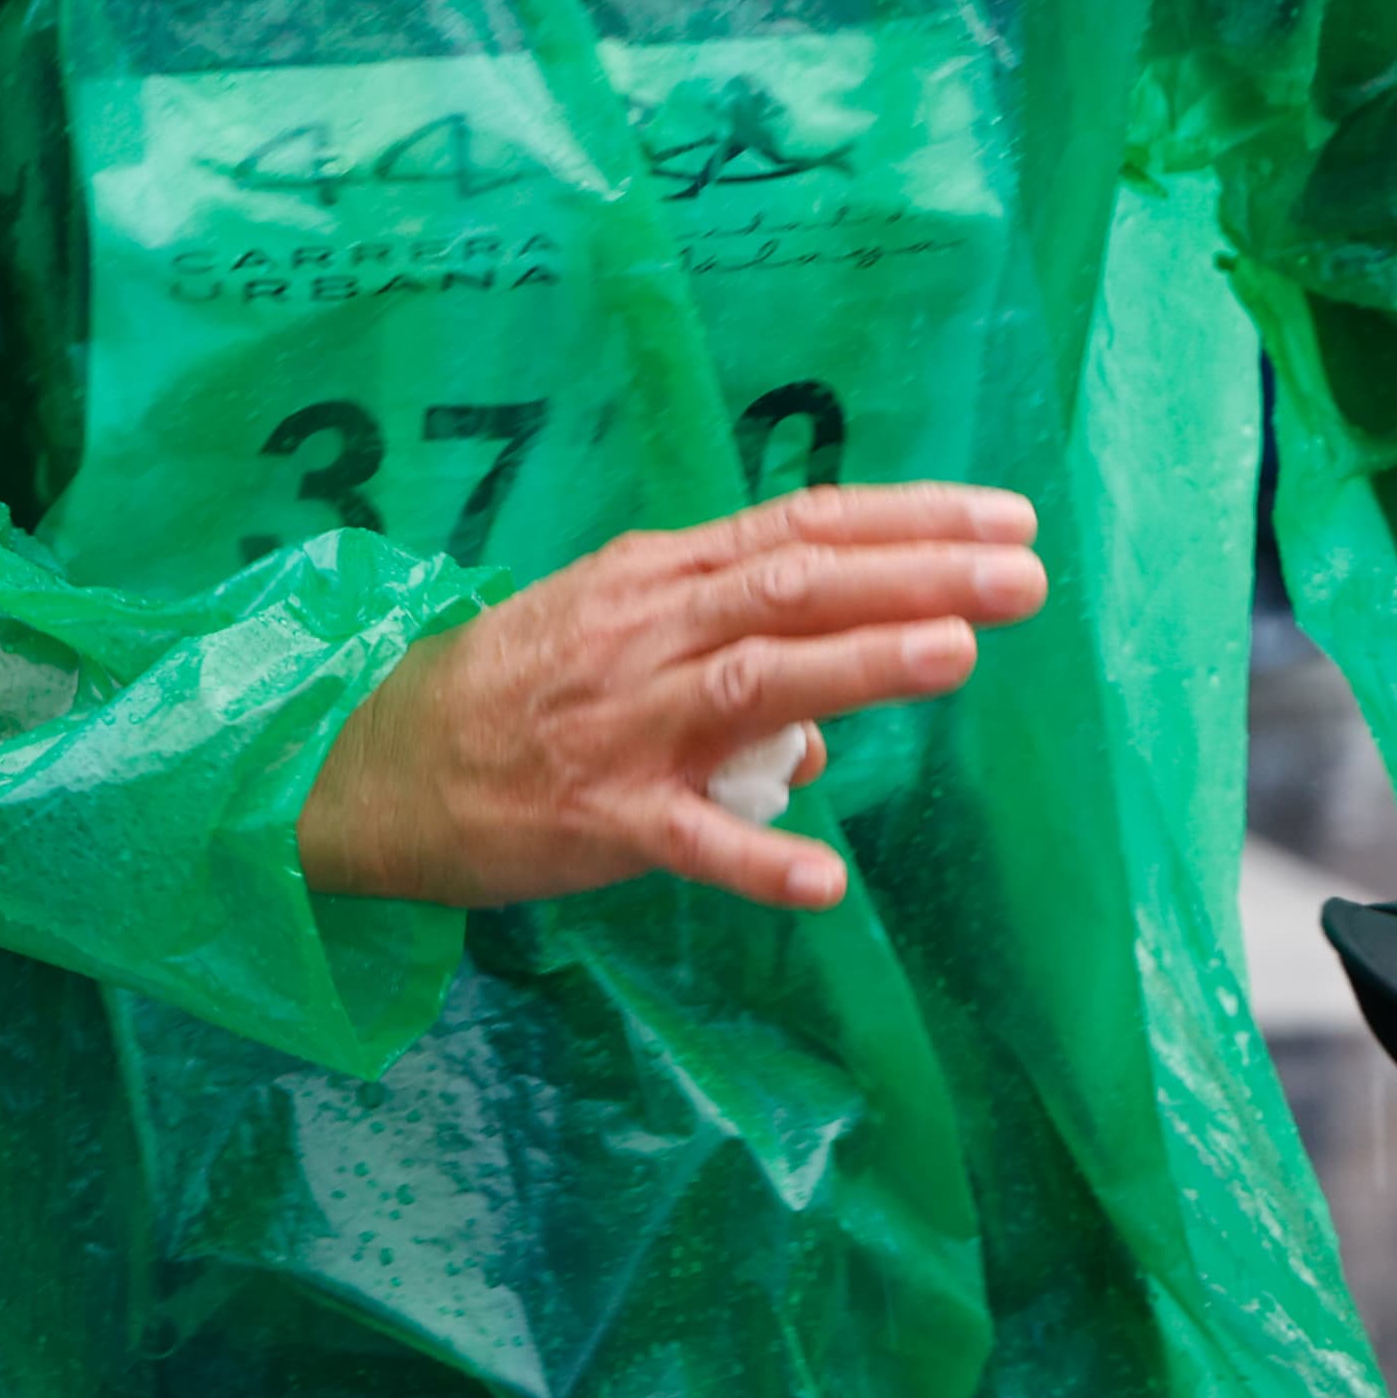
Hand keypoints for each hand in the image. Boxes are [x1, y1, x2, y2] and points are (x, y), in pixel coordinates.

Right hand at [296, 483, 1044, 912]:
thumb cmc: (513, 689)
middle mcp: (648, 633)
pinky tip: (824, 881)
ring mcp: (623, 726)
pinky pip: (686, 842)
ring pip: (754, 683)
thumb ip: (729, 655)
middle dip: (918, 575)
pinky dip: (755, 859)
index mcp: (659, 577)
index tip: (1006, 516)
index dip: (909, 518)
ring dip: (858, 666)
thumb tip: (829, 721)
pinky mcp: (596, 820)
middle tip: (1025, 573)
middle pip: (796, 586)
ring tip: (958, 656)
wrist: (371, 762)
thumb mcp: (617, 635)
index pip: (802, 527)